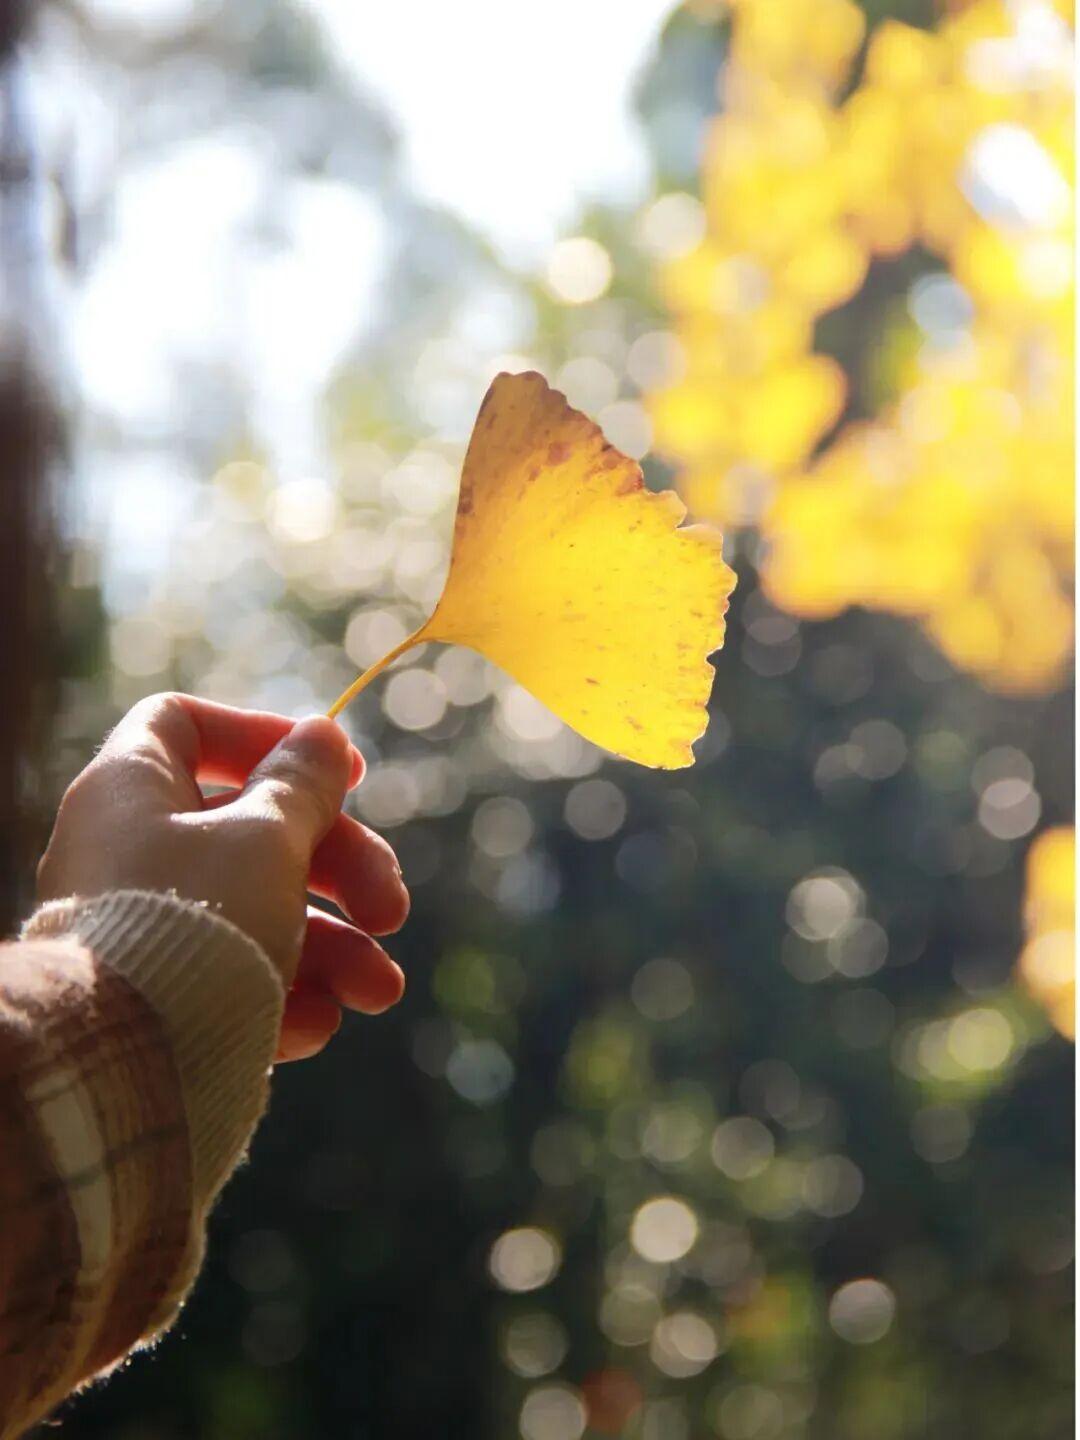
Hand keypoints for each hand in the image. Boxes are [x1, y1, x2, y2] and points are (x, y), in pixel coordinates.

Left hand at [36, 693, 408, 1061]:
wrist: (123, 1067)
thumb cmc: (198, 921)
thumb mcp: (267, 837)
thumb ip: (302, 784)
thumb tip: (321, 734)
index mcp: (131, 790)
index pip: (186, 725)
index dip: (266, 735)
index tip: (342, 773)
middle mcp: (128, 853)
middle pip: (254, 830)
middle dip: (341, 871)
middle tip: (390, 911)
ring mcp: (143, 929)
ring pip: (258, 914)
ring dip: (335, 949)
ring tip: (378, 992)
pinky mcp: (158, 999)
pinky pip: (232, 979)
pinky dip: (282, 995)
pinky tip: (315, 1025)